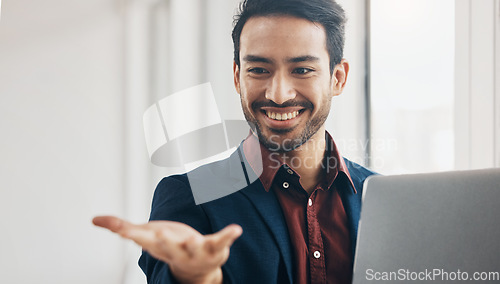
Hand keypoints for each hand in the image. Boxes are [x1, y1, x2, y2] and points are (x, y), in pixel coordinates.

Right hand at [92, 216, 241, 283]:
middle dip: (164, 242)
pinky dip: (229, 235)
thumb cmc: (169, 246)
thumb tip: (95, 220)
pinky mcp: (214, 247)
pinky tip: (236, 229)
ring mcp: (195, 251)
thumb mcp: (144, 235)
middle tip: (160, 235)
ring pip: (193, 248)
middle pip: (168, 247)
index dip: (130, 234)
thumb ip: (120, 227)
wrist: (197, 268)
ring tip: (193, 237)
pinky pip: (222, 240)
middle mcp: (175, 250)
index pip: (141, 240)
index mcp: (157, 245)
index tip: (121, 229)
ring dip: (193, 244)